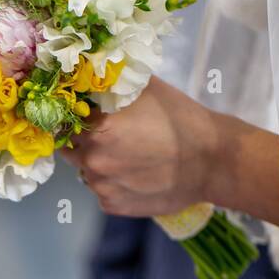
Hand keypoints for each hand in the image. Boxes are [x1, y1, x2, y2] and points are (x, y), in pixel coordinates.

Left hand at [62, 76, 278, 231]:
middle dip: (85, 140)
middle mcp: (91, 158)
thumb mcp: (146, 88)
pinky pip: (103, 191)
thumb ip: (112, 83)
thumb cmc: (181, 119)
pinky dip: (114, 184)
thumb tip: (89, 73)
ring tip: (130, 156)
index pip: (67, 117)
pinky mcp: (111, 205)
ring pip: (86, 170)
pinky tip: (137, 175)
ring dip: (99, 163)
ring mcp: (100, 185)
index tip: (89, 114)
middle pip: (72, 146)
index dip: (76, 115)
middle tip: (114, 136)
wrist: (211, 161)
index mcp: (97, 126)